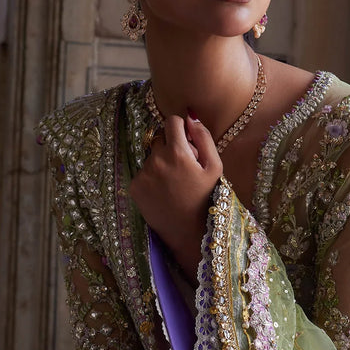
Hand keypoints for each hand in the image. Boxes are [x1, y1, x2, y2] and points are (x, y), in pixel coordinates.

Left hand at [130, 113, 222, 279]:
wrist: (188, 232)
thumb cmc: (206, 198)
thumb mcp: (214, 167)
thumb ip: (203, 138)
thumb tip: (191, 117)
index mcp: (177, 152)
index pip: (172, 121)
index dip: (180, 129)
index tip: (186, 141)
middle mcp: (156, 160)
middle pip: (160, 139)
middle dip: (171, 148)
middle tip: (183, 169)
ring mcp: (143, 174)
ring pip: (151, 157)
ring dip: (161, 164)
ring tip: (173, 185)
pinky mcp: (134, 187)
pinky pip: (143, 172)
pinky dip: (151, 178)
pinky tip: (163, 193)